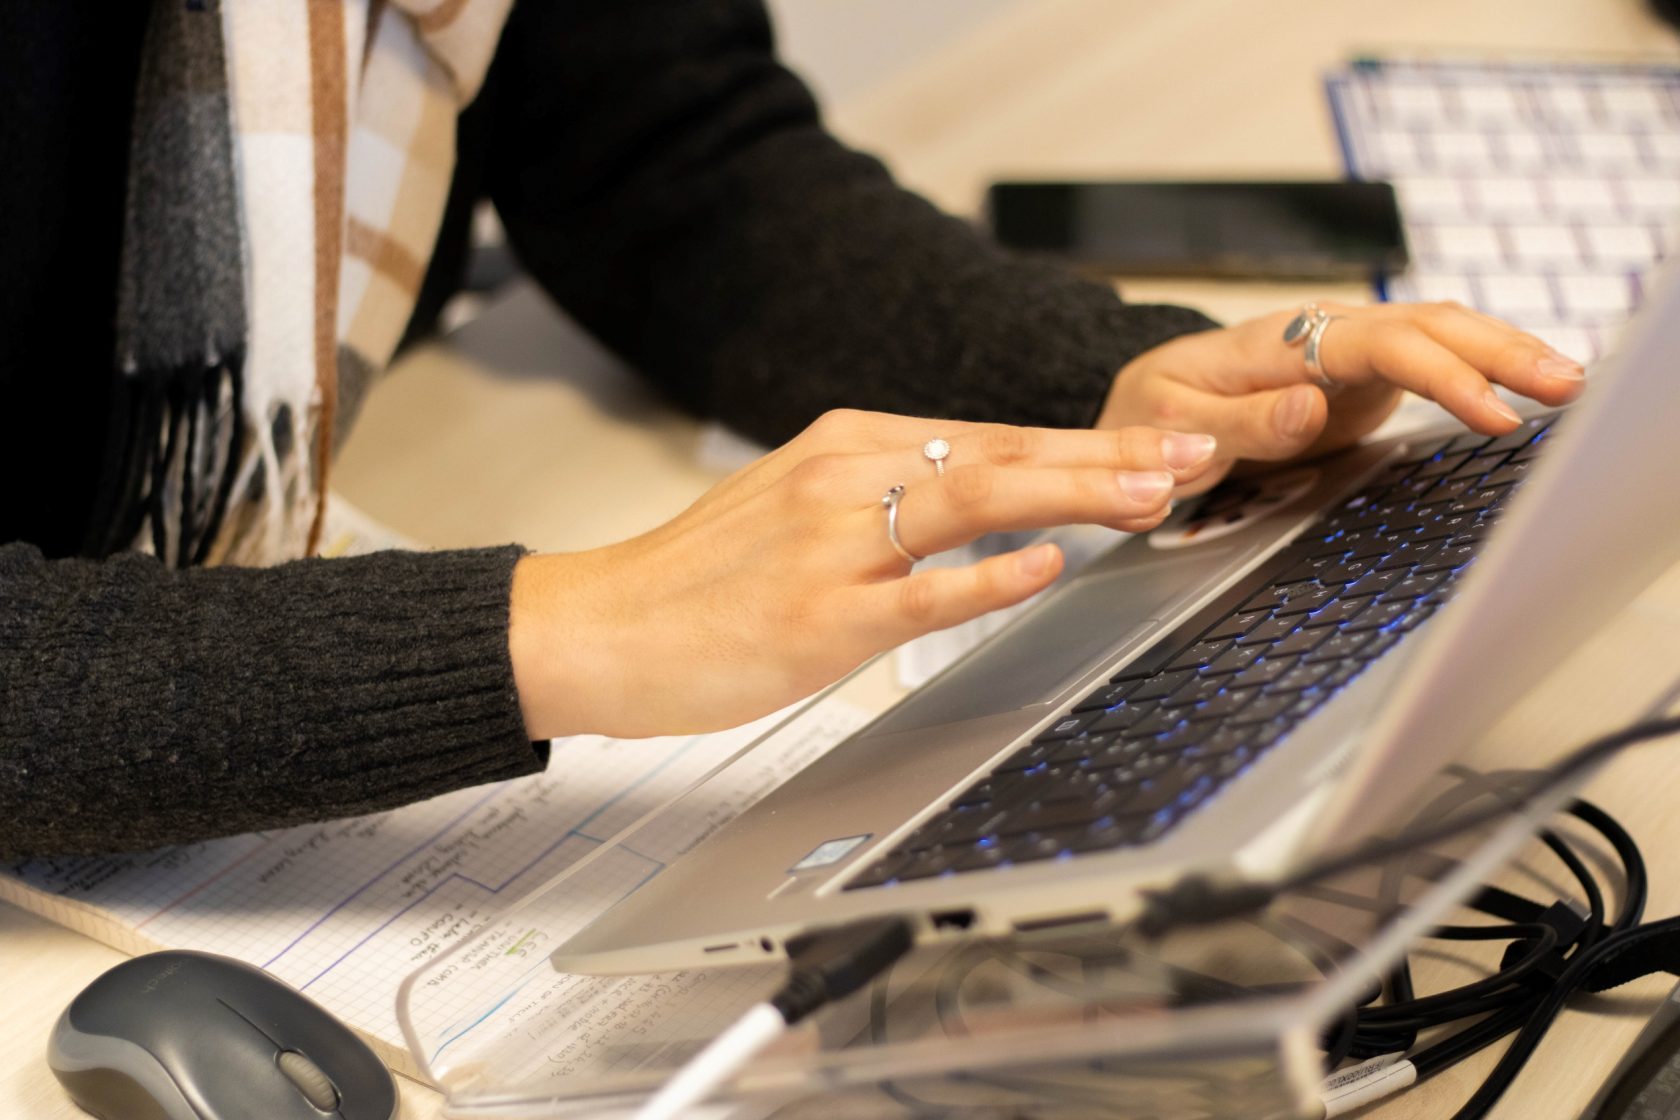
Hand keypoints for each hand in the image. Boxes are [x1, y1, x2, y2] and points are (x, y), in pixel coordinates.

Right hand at [508, 409, 1220, 738]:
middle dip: (1111, 453)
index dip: (1085, 442)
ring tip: (1156, 493)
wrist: (598, 625)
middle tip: (1197, 451)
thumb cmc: (697, 578)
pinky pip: (921, 592)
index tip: (1160, 443)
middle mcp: (844, 476)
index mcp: (844, 445)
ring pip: (973, 502)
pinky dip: (989, 575)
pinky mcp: (820, 615)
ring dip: (1075, 492)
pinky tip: (1047, 564)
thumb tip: (985, 504)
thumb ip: (885, 498)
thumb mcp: (793, 505)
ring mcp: (834, 545)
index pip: (988, 435)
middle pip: (1000, 452)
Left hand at [1098, 301, 1586, 493]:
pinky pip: (1429, 363)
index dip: (1441, 374)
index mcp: (1274, 342)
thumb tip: (1313, 402)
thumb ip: (1244, 421)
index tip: (1491, 410)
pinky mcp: (1356, 378)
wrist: (1137, 407)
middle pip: (1424, 327)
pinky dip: (1478, 368)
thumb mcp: (1173, 428)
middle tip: (1565, 383)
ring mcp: (1343, 353)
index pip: (1376, 344)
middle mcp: (1319, 335)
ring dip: (1502, 353)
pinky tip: (1522, 383)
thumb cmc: (1148, 416)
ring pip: (1436, 335)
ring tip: (1566, 380)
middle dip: (1499, 351)